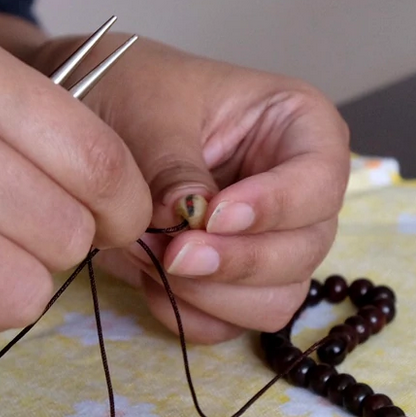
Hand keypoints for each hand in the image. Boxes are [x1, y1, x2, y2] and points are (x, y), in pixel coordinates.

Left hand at [36, 35, 350, 342]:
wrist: (94, 119)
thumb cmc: (136, 91)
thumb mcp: (149, 111)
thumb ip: (173, 166)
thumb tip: (190, 218)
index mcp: (301, 128)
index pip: (320, 180)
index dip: (275, 206)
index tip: (215, 216)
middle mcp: (301, 193)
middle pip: (305, 251)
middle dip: (236, 261)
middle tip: (171, 251)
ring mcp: (275, 244)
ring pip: (276, 299)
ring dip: (212, 293)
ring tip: (152, 258)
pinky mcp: (240, 285)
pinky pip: (234, 325)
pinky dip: (191, 314)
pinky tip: (152, 280)